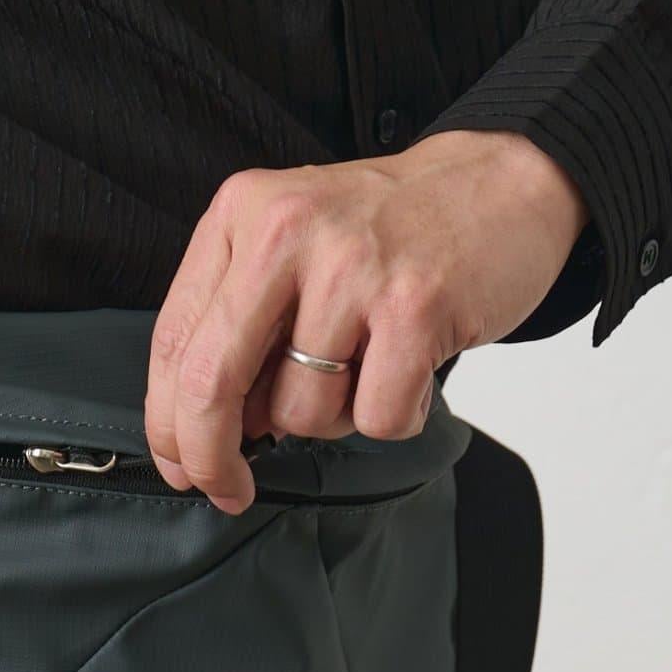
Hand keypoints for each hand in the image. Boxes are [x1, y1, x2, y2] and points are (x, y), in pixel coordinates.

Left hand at [145, 129, 589, 509]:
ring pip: (299, 412)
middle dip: (209, 457)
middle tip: (227, 489)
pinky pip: (376, 417)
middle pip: (210, 382)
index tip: (178, 466)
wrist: (505, 182)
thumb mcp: (289, 245)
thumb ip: (239, 323)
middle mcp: (286, 231)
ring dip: (331, 419)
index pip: (172, 342)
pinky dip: (394, 415)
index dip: (166, 424)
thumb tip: (207, 429)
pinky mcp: (416, 305)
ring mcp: (352, 268)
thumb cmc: (389, 230)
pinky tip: (409, 370)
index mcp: (241, 216)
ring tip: (365, 367)